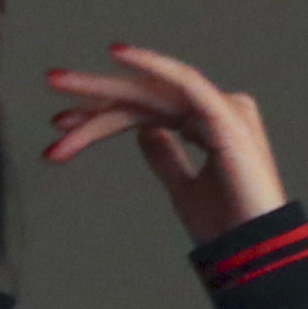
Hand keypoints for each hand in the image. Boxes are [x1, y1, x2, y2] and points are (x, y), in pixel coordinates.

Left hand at [44, 44, 288, 244]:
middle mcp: (217, 110)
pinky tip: (117, 55)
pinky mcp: (224, 114)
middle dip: (95, 94)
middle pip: (145, 98)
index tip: (60, 127)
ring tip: (58, 83)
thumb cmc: (226, 228)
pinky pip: (183, 82)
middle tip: (52, 83)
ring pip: (152, 92)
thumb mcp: (183, 188)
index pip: (146, 112)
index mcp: (210, 126)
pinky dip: (151, 64)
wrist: (256, 253)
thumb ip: (165, 155)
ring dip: (105, 87)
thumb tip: (143, 131)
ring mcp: (222, 109)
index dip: (102, 118)